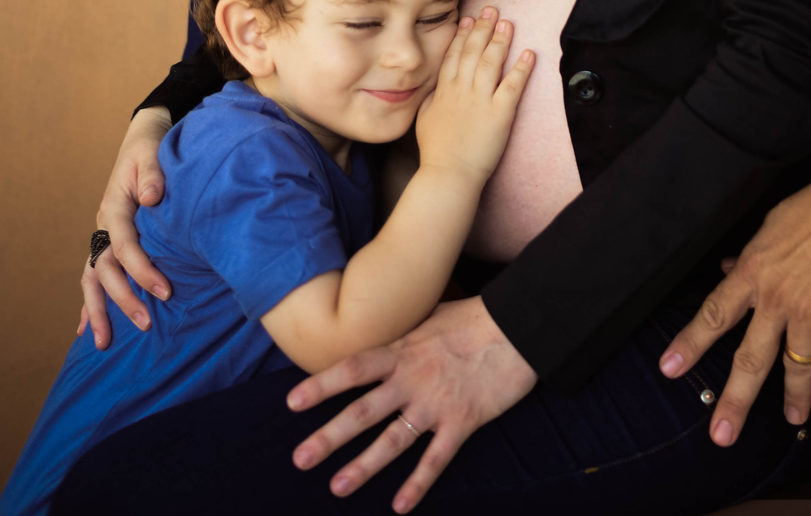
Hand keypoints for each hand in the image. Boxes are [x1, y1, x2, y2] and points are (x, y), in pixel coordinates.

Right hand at [77, 107, 173, 348]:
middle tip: (146, 325)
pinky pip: (94, 277)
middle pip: (105, 270)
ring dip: (98, 311)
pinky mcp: (107, 242)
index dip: (142, 270)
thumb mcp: (153, 153)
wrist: (142, 142)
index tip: (165, 291)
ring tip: (102, 344)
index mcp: (114, 207)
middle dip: (122, 300)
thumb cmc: (150, 149)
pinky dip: (89, 304)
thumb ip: (153, 173)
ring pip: (92, 279)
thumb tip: (152, 198)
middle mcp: (103, 226)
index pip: (125, 246)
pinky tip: (85, 330)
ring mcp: (102, 236)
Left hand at [285, 296, 536, 511]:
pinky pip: (435, 459)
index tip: (292, 403)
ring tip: (337, 487)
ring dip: (364, 466)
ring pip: (393, 440)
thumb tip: (382, 329)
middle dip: (329, 437)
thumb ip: (403, 329)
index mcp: (402, 351)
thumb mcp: (430, 314)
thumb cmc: (473, 317)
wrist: (518, 326)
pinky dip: (418, 484)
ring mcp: (436, 403)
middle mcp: (412, 379)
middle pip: (362, 411)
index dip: (321, 385)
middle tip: (300, 459)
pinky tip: (400, 505)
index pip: (353, 368)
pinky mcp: (462, 422)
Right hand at [415, 8, 533, 184]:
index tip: (468, 18)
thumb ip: (430, 98)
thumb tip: (435, 85)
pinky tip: (528, 53)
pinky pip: (513, 85)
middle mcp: (462, 90)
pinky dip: (522, 67)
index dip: (462, 34)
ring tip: (508, 23)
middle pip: (473, 51)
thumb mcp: (424, 119)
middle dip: (483, 27)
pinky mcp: (500, 113)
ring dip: (501, 40)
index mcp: (444, 90)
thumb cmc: (436, 151)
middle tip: (491, 9)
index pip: (454, 55)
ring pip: (491, 61)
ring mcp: (481, 100)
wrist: (449, 174)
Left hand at [659, 158, 810, 443]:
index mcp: (754, 271)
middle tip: (721, 434)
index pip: (714, 314)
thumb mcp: (774, 223)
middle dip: (734, 400)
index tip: (669, 369)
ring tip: (792, 419)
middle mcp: (778, 300)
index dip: (690, 343)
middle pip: (750, 359)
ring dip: (794, 398)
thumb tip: (731, 266)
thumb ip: (753, 252)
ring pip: (796, 367)